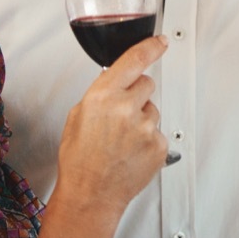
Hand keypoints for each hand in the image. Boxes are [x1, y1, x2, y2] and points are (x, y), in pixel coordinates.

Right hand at [53, 35, 170, 217]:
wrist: (90, 195)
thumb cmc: (80, 161)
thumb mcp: (77, 117)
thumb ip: (100, 95)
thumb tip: (114, 85)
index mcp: (103, 96)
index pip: (134, 60)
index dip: (150, 47)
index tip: (161, 42)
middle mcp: (126, 107)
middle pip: (147, 84)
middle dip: (136, 94)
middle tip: (121, 116)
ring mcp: (145, 126)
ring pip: (152, 110)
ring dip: (141, 120)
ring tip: (122, 141)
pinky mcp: (159, 144)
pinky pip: (157, 133)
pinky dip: (147, 141)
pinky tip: (130, 152)